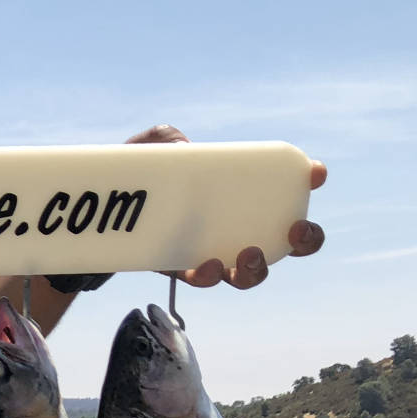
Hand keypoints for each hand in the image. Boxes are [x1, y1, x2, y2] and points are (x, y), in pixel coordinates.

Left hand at [126, 124, 325, 290]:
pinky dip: (210, 275)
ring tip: (248, 255)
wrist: (103, 206)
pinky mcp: (184, 267)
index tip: (313, 173)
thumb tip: (184, 148)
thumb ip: (165, 137)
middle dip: (305, 240)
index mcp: (242, 193)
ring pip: (251, 272)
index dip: (309, 180)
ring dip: (258, 269)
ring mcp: (214, 250)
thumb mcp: (152, 148)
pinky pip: (205, 279)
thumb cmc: (142, 173)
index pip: (288, 187)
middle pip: (290, 242)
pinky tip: (206, 266)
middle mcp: (238, 225)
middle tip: (296, 230)